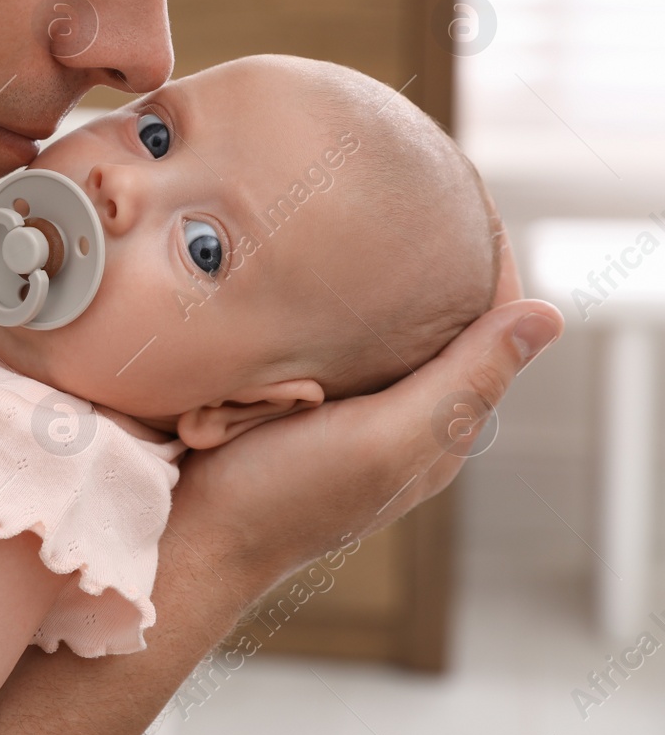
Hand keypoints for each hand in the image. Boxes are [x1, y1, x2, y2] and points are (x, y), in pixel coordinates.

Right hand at [165, 227, 561, 591]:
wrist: (185, 537)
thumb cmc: (283, 497)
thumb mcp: (385, 439)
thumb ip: (462, 383)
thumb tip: (549, 316)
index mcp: (434, 432)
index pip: (491, 338)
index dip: (492, 274)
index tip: (468, 208)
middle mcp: (393, 423)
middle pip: (436, 333)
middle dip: (432, 271)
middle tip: (410, 197)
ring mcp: (336, 416)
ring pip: (374, 335)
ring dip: (371, 286)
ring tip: (358, 221)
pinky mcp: (283, 406)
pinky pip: (316, 343)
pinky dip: (319, 307)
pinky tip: (300, 275)